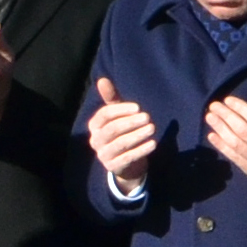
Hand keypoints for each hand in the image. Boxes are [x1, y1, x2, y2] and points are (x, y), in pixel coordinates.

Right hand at [87, 75, 156, 191]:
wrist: (125, 163)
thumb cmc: (121, 132)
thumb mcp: (117, 115)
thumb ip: (111, 98)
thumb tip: (102, 79)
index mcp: (94, 126)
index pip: (104, 115)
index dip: (121, 110)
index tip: (138, 108)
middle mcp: (95, 141)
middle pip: (112, 129)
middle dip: (130, 122)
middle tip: (148, 117)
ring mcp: (103, 155)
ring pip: (120, 144)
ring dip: (137, 135)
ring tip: (152, 128)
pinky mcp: (113, 167)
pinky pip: (128, 158)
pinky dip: (141, 150)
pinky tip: (153, 143)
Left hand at [206, 85, 246, 188]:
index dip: (241, 109)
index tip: (228, 100)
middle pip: (243, 130)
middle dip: (226, 116)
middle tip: (214, 105)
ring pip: (236, 144)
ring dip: (220, 129)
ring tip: (210, 117)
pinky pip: (234, 157)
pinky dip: (221, 146)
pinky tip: (212, 135)